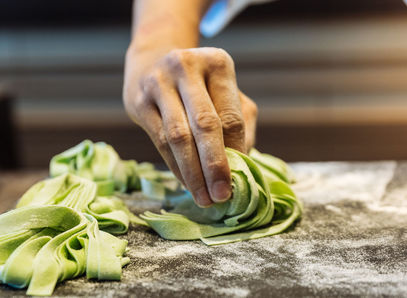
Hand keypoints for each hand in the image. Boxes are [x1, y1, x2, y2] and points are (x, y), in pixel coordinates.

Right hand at [123, 47, 256, 206]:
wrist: (153, 64)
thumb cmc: (200, 86)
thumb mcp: (227, 94)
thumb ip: (241, 124)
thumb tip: (241, 165)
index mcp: (218, 63)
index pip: (230, 116)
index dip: (235, 153)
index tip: (238, 182)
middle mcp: (187, 67)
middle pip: (204, 125)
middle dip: (214, 165)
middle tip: (221, 196)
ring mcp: (159, 82)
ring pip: (179, 136)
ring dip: (193, 173)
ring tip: (204, 198)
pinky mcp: (139, 100)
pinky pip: (160, 141)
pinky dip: (176, 166)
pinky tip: (187, 183)